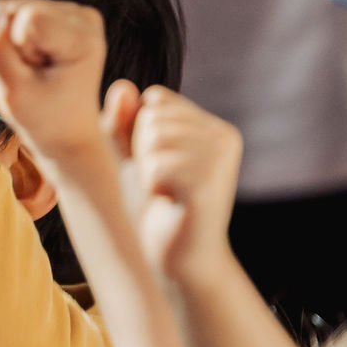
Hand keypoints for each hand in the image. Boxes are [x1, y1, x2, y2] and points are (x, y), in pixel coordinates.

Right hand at [0, 0, 112, 169]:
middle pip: (18, 10)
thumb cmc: (43, 118)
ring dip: (13, 42)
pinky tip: (35, 60)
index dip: (16, 50)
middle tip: (33, 75)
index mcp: (83, 39)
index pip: (27, 19)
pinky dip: (16, 38)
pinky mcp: (61, 12)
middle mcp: (84, 18)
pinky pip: (15, 12)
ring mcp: (74, 12)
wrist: (66, 131)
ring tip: (34, 70)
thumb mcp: (13, 94)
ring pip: (13, 9)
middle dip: (13, 44)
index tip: (35, 76)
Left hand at [114, 85, 243, 284]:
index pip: (156, 99)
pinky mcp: (211, 182)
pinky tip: (170, 202)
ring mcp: (221, 158)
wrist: (178, 260)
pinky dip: (152, 186)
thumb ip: (125, 123)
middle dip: (143, 152)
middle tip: (163, 184)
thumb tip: (121, 86)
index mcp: (213, 126)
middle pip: (154, 116)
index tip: (159, 167)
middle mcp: (224, 136)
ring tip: (167, 192)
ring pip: (155, 138)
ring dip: (147, 171)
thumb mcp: (133, 159)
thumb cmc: (156, 209)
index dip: (141, 134)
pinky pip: (158, 165)